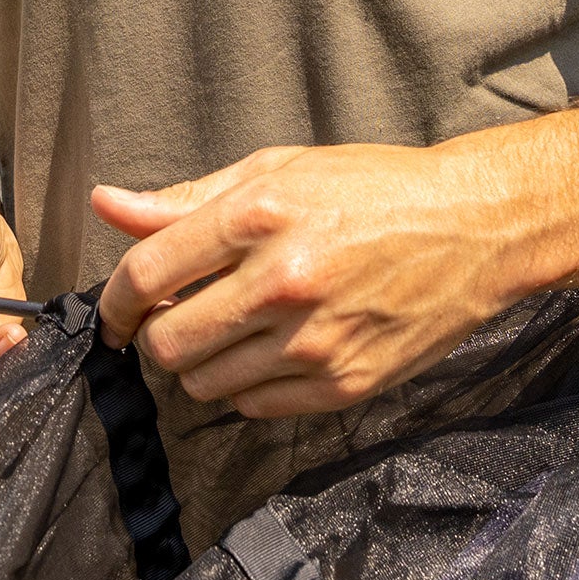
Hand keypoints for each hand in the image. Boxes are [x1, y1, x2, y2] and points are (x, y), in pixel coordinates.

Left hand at [92, 142, 520, 419]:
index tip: (116, 308)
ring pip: (204, 385)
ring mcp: (316, 341)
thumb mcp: (275, 170)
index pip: (148, 274)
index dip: (115, 300)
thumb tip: (106, 204)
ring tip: (231, 327)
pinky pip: (254, 409)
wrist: (472, 227)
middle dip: (157, 334)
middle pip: (168, 344)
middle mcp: (283, 281)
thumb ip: (184, 198)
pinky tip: (270, 349)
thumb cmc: (370, 188)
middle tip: (180, 314)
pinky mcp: (345, 384)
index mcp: (260, 214)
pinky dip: (246, 386)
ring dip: (200, 363)